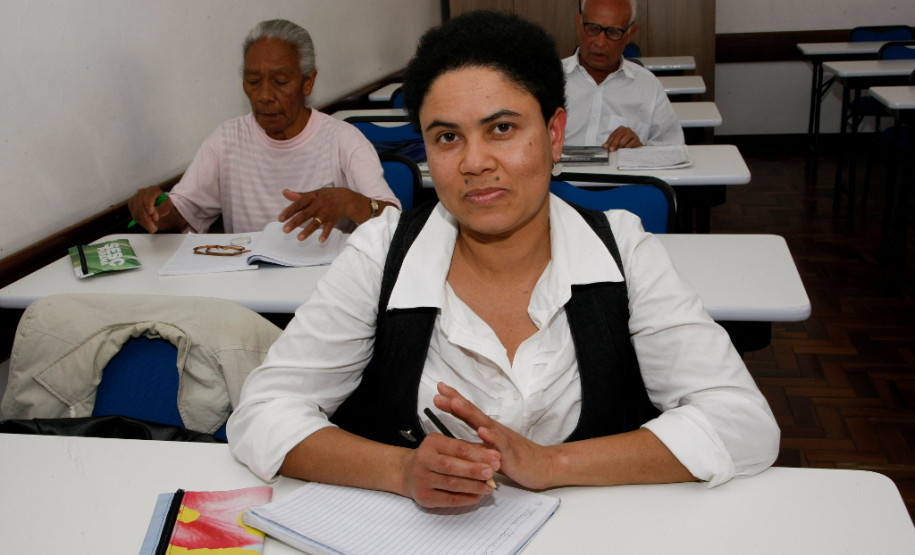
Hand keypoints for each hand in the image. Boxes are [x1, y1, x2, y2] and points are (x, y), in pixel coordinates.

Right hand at [127, 186, 173, 232]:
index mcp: (153, 190)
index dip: (149, 206)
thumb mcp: (167, 208)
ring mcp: (135, 198)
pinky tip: (147, 224)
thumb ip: (160, 210)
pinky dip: (140, 222)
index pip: (148, 197)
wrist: (160, 208)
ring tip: (152, 228)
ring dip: (144, 223)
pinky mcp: (131, 205)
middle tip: (154, 229)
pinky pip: (134, 215)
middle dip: (147, 220)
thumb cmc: (164, 206)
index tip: (154, 217)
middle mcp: (142, 192)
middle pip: (140, 207)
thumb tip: (153, 216)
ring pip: (136, 213)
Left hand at [278, 187, 352, 241]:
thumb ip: (298, 195)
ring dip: (308, 231)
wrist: (344, 197)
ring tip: (299, 238)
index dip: (289, 211)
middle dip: (295, 222)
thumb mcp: (312, 193)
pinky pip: (329, 228)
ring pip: (316, 223)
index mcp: (311, 198)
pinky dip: (325, 234)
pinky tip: (320, 240)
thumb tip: (284, 192)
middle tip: (285, 230)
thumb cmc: (325, 196)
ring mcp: (326, 213)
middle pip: (305, 215)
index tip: (280, 219)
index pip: (298, 204)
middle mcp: (318, 206)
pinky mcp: (333, 220)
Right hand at [401, 429, 499, 507]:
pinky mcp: (424, 497)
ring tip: (489, 486)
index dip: (478, 454)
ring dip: (473, 486)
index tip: (495, 459)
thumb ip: (470, 449)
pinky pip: (448, 499)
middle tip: (492, 472)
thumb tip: (494, 454)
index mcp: (432, 443)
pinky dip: (466, 498)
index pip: (458, 448)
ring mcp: (422, 479)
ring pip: (451, 484)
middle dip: (474, 470)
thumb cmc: (433, 457)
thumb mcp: (448, 446)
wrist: (407, 472)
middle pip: (451, 466)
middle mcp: (424, 460)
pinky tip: (477, 496)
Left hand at [434, 383, 555, 489]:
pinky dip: (492, 438)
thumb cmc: (517, 458)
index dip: (455, 400)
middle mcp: (495, 431)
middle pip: (474, 413)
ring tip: (456, 404)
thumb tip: (455, 446)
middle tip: (440, 392)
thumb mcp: (491, 452)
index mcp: (489, 430)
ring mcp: (504, 440)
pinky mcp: (512, 454)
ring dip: (470, 413)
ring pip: (485, 424)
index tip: (440, 389)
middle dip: (456, 402)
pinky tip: (483, 432)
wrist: (545, 466)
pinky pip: (501, 445)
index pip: (470, 412)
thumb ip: (475, 447)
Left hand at [602, 126, 642, 150]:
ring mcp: (632, 133)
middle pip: (618, 136)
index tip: (606, 147)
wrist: (636, 145)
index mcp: (621, 129)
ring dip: (620, 145)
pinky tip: (624, 150)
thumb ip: (610, 143)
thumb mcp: (617, 142)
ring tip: (618, 150)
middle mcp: (627, 130)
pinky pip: (631, 142)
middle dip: (614, 144)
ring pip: (625, 139)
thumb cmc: (625, 142)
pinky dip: (627, 146)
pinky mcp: (636, 138)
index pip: (613, 135)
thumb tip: (604, 146)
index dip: (609, 141)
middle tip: (611, 150)